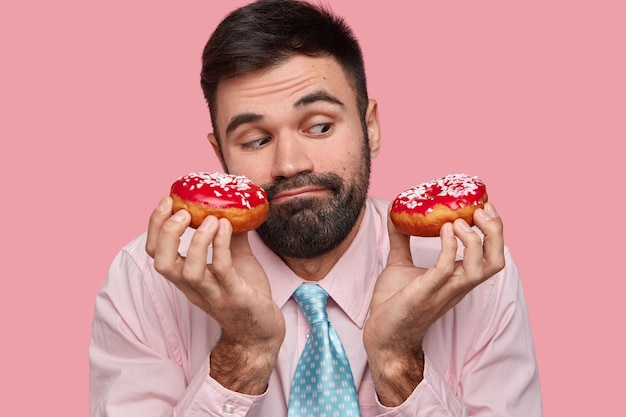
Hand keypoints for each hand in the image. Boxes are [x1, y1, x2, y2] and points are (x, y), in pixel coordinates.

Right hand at [145, 196, 284, 393]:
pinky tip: (227, 227)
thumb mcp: (236, 260)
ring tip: (211, 218)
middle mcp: (194, 288)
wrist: (263, 333)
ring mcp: (213, 294)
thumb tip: (232, 205)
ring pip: (188, 271)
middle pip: (162, 263)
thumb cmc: (247, 295)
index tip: (167, 201)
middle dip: (165, 233)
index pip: (156, 253)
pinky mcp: (234, 298)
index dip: (155, 226)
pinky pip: (222, 271)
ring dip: (197, 241)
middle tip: (181, 211)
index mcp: (187, 278)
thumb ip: (229, 236)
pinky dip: (221, 246)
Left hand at [363, 203, 504, 405]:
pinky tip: (444, 230)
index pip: (491, 254)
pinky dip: (450, 247)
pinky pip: (447, 269)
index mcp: (457, 277)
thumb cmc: (394, 302)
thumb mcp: (400, 264)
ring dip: (475, 240)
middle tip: (481, 209)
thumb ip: (401, 239)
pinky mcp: (427, 293)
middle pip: (496, 260)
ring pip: (482, 268)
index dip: (494, 230)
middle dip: (496, 232)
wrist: (382, 334)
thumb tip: (395, 213)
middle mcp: (458, 284)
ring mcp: (445, 290)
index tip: (484, 205)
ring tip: (460, 220)